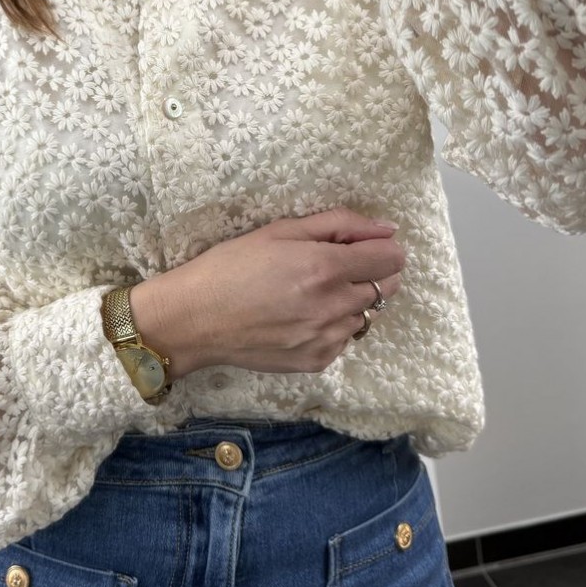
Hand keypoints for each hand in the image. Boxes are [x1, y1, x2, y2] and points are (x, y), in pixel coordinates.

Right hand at [131, 206, 404, 376]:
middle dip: (371, 272)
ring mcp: (327, 339)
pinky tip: (299, 317)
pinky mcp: (317, 362)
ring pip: (366, 315)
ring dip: (351, 301)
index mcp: (326, 268)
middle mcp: (334, 306)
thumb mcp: (280, 231)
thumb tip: (386, 229)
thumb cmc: (230, 266)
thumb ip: (338, 224)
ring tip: (310, 293)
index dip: (381, 247)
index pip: (391, 259)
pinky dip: (332, 326)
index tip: (363, 245)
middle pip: (387, 287)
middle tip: (334, 266)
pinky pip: (343, 339)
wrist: (194, 320)